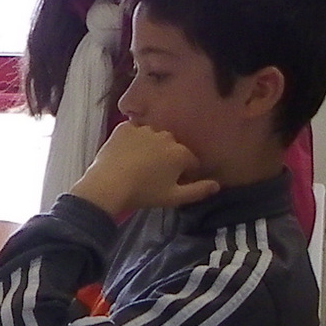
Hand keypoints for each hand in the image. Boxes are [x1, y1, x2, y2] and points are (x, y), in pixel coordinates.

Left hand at [69, 123, 221, 218]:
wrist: (109, 185)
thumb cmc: (144, 193)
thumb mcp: (174, 197)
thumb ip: (198, 191)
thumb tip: (217, 185)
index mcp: (180, 152)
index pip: (190, 160)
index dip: (184, 172)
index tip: (174, 182)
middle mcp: (166, 136)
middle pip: (172, 146)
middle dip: (168, 157)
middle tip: (154, 174)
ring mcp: (144, 129)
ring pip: (153, 137)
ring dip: (150, 146)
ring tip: (138, 164)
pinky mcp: (125, 127)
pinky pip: (133, 131)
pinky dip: (132, 140)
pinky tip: (126, 153)